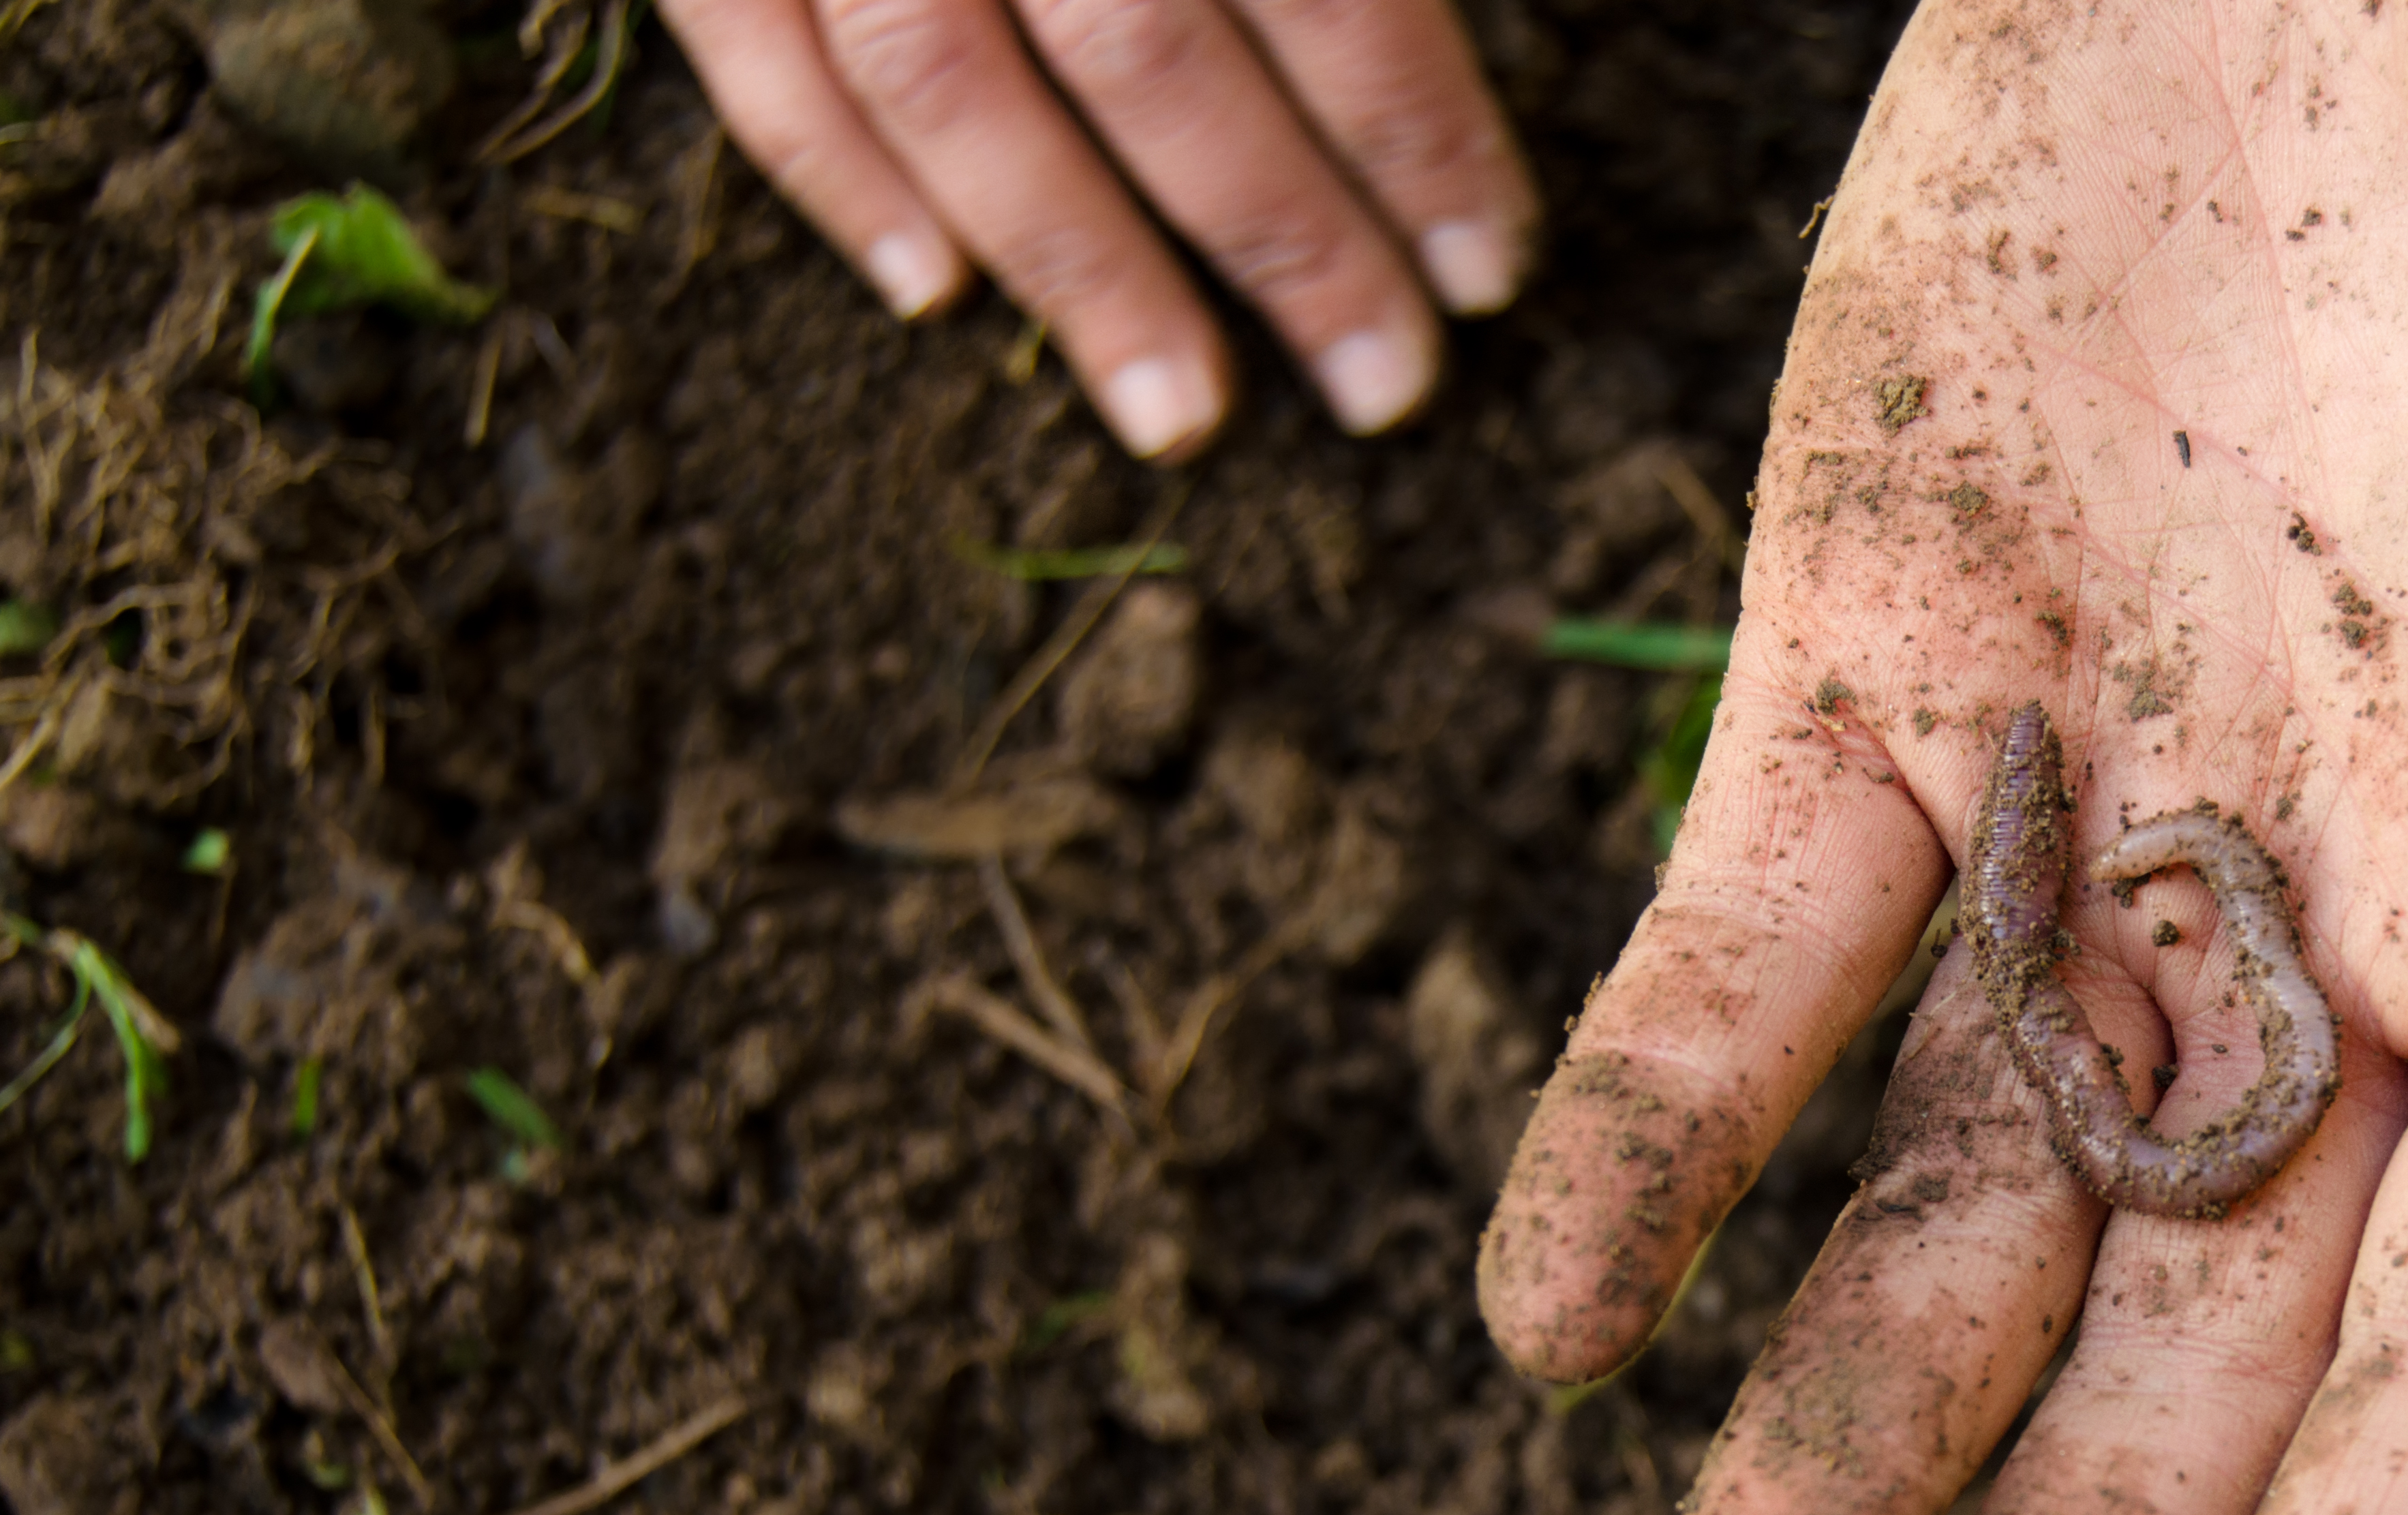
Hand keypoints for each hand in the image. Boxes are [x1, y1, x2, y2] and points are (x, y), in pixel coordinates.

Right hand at [657, 0, 1536, 454]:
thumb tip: (1437, 10)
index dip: (1416, 128)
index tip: (1494, 262)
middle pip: (1146, 42)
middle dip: (1282, 233)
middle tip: (1388, 385)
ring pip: (947, 76)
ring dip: (1075, 263)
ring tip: (1185, 412)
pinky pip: (744, 40)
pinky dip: (833, 175)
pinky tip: (935, 296)